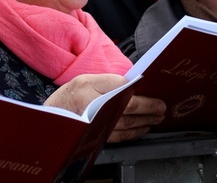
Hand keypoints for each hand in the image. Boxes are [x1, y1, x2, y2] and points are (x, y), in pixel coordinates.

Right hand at [44, 74, 165, 142]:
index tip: (154, 93)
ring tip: (158, 117)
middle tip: (162, 107)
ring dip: (146, 121)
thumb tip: (135, 84)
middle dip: (149, 109)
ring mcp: (96, 123)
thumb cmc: (72, 95)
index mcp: (90, 88)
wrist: (54, 117)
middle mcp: (92, 107)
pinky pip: (122, 136)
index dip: (141, 94)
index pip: (122, 90)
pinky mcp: (98, 135)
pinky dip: (135, 132)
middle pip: (128, 108)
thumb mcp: (88, 79)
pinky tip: (144, 128)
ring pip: (128, 124)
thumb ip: (111, 80)